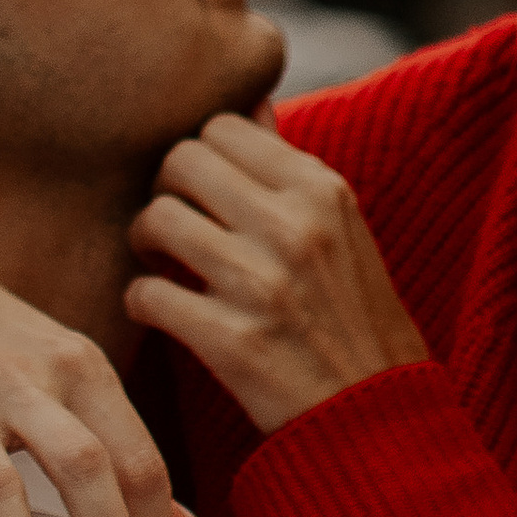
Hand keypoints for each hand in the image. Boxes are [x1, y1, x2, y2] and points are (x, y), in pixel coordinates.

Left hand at [126, 117, 428, 432]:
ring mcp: (261, 283)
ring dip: (144, 241)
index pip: (223, 126)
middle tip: (171, 222)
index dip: (200, 156)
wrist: (374, 415)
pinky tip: (159, 309)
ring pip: (156, 219)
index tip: (200, 189)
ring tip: (158, 262)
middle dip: (164, 189)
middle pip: (181, 160)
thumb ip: (289, 167)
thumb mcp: (340, 229)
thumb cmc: (350, 315)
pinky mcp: (232, 340)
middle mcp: (293, 226)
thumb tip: (250, 102)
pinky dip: (141, 301)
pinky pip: (146, 293)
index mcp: (321, 190)